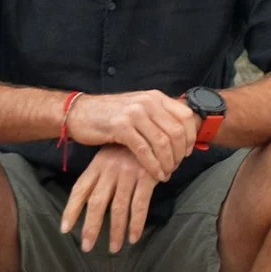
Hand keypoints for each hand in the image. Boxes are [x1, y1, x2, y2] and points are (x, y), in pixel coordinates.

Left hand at [60, 143, 158, 253]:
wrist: (155, 130)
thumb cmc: (130, 148)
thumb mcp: (109, 156)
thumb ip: (100, 175)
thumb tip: (89, 201)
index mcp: (97, 166)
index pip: (79, 190)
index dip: (71, 210)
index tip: (65, 229)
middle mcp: (110, 171)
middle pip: (96, 203)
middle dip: (91, 227)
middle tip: (87, 247)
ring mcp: (128, 174)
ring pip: (118, 208)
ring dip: (115, 231)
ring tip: (113, 249)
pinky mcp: (147, 177)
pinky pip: (140, 205)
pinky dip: (136, 224)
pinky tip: (133, 238)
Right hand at [64, 90, 197, 179]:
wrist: (79, 112)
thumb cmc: (111, 114)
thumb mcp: (138, 108)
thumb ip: (158, 116)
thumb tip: (182, 134)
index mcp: (155, 97)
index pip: (186, 116)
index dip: (191, 137)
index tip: (188, 152)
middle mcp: (147, 102)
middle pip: (177, 131)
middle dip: (180, 154)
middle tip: (176, 167)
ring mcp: (134, 114)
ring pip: (162, 143)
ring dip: (168, 162)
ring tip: (166, 173)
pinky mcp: (121, 128)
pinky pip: (144, 151)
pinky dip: (153, 166)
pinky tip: (156, 174)